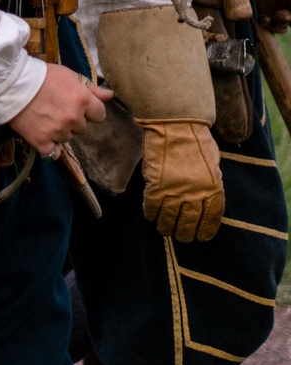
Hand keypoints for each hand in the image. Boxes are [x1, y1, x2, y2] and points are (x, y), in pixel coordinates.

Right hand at [6, 63, 111, 155]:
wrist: (10, 83)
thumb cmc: (40, 75)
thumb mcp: (68, 75)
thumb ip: (91, 88)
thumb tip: (110, 95)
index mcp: (82, 100)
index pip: (99, 115)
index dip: (88, 111)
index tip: (76, 106)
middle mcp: (73, 117)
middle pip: (82, 127)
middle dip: (72, 120)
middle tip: (55, 109)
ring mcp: (57, 130)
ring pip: (67, 138)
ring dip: (58, 131)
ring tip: (43, 118)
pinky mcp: (41, 140)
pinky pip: (53, 153)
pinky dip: (49, 147)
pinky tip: (42, 137)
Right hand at [138, 118, 226, 242]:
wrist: (177, 126)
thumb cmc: (196, 141)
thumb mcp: (212, 166)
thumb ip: (208, 185)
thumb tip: (201, 200)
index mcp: (214, 188)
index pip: (211, 217)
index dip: (205, 230)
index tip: (202, 238)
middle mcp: (196, 193)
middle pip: (190, 222)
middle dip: (185, 234)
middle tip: (181, 238)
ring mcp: (175, 190)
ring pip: (170, 218)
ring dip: (166, 227)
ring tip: (164, 231)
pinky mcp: (157, 185)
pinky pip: (152, 206)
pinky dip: (151, 214)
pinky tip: (151, 217)